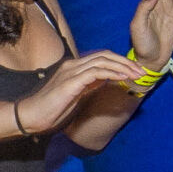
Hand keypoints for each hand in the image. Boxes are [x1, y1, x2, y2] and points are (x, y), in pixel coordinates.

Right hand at [18, 50, 149, 134]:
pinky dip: (112, 73)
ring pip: (102, 61)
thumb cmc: (50, 110)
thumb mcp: (75, 95)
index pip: (100, 57)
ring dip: (122, 67)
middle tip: (141, 72)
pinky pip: (96, 72)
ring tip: (136, 75)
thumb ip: (88, 86)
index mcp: (73, 68)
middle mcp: (72, 65)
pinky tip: (122, 79)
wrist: (31, 116)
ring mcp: (71, 72)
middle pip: (104, 55)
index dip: (119, 62)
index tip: (134, 72)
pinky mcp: (71, 82)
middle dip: (125, 62)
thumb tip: (106, 81)